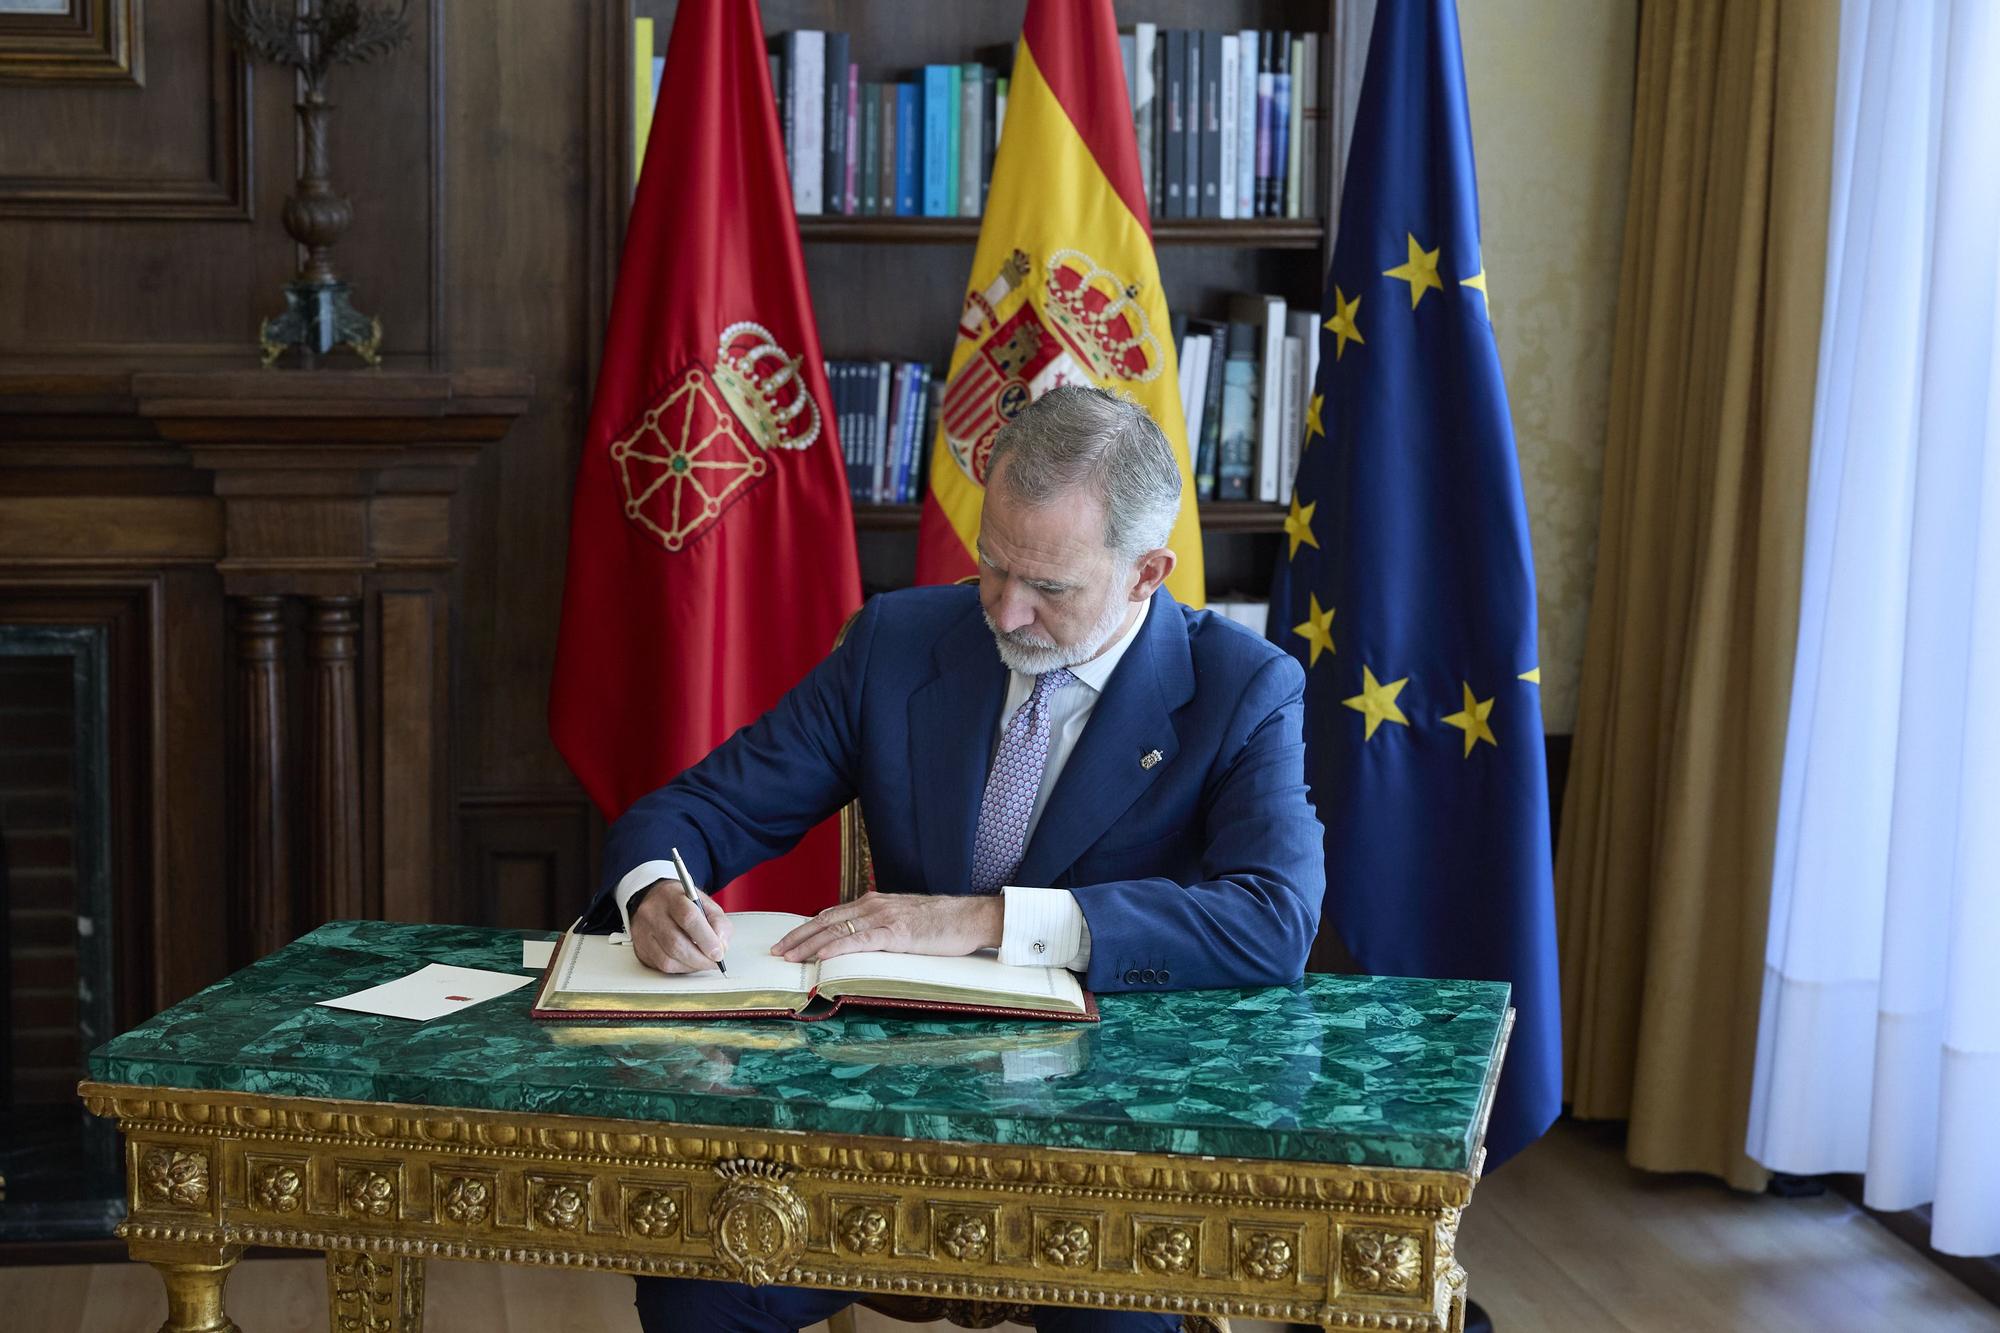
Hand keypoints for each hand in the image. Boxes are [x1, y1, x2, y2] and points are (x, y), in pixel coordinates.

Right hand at [629, 879, 733, 974]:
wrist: (653, 900)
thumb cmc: (681, 903)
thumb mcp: (704, 903)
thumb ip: (718, 922)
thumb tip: (721, 946)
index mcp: (672, 896)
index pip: (689, 918)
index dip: (706, 939)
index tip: (718, 952)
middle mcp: (653, 913)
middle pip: (676, 942)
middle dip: (700, 958)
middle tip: (714, 962)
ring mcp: (643, 932)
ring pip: (668, 959)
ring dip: (691, 966)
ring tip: (704, 962)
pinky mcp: (641, 948)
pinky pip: (662, 966)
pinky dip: (681, 968)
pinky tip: (689, 963)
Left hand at [772, 892, 1003, 962]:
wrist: (971, 917)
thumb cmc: (943, 923)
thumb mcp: (905, 921)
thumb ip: (882, 928)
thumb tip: (861, 943)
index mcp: (875, 903)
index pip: (831, 914)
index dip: (806, 928)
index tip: (788, 942)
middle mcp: (874, 905)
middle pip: (826, 920)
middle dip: (798, 937)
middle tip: (777, 952)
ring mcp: (884, 917)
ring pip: (837, 929)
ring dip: (810, 944)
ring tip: (790, 958)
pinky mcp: (896, 933)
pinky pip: (859, 940)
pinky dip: (837, 947)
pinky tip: (822, 956)